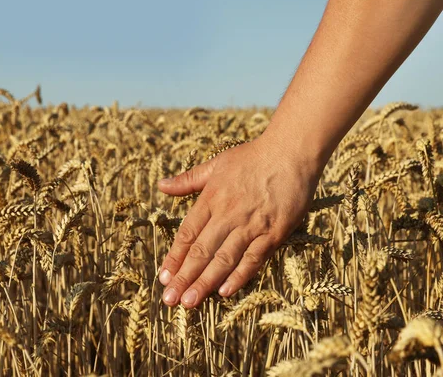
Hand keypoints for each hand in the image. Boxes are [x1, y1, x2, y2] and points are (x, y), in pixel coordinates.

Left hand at [157, 134, 321, 307]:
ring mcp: (251, 225)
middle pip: (201, 251)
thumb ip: (188, 180)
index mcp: (211, 198)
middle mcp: (228, 214)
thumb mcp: (216, 164)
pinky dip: (239, 276)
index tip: (163, 277)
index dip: (174, 257)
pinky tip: (225, 291)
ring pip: (224, 259)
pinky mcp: (274, 232)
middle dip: (184, 277)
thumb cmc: (253, 156)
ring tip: (190, 302)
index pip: (187, 234)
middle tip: (170, 299)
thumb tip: (161, 185)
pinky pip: (253, 258)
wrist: (291, 151)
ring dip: (205, 282)